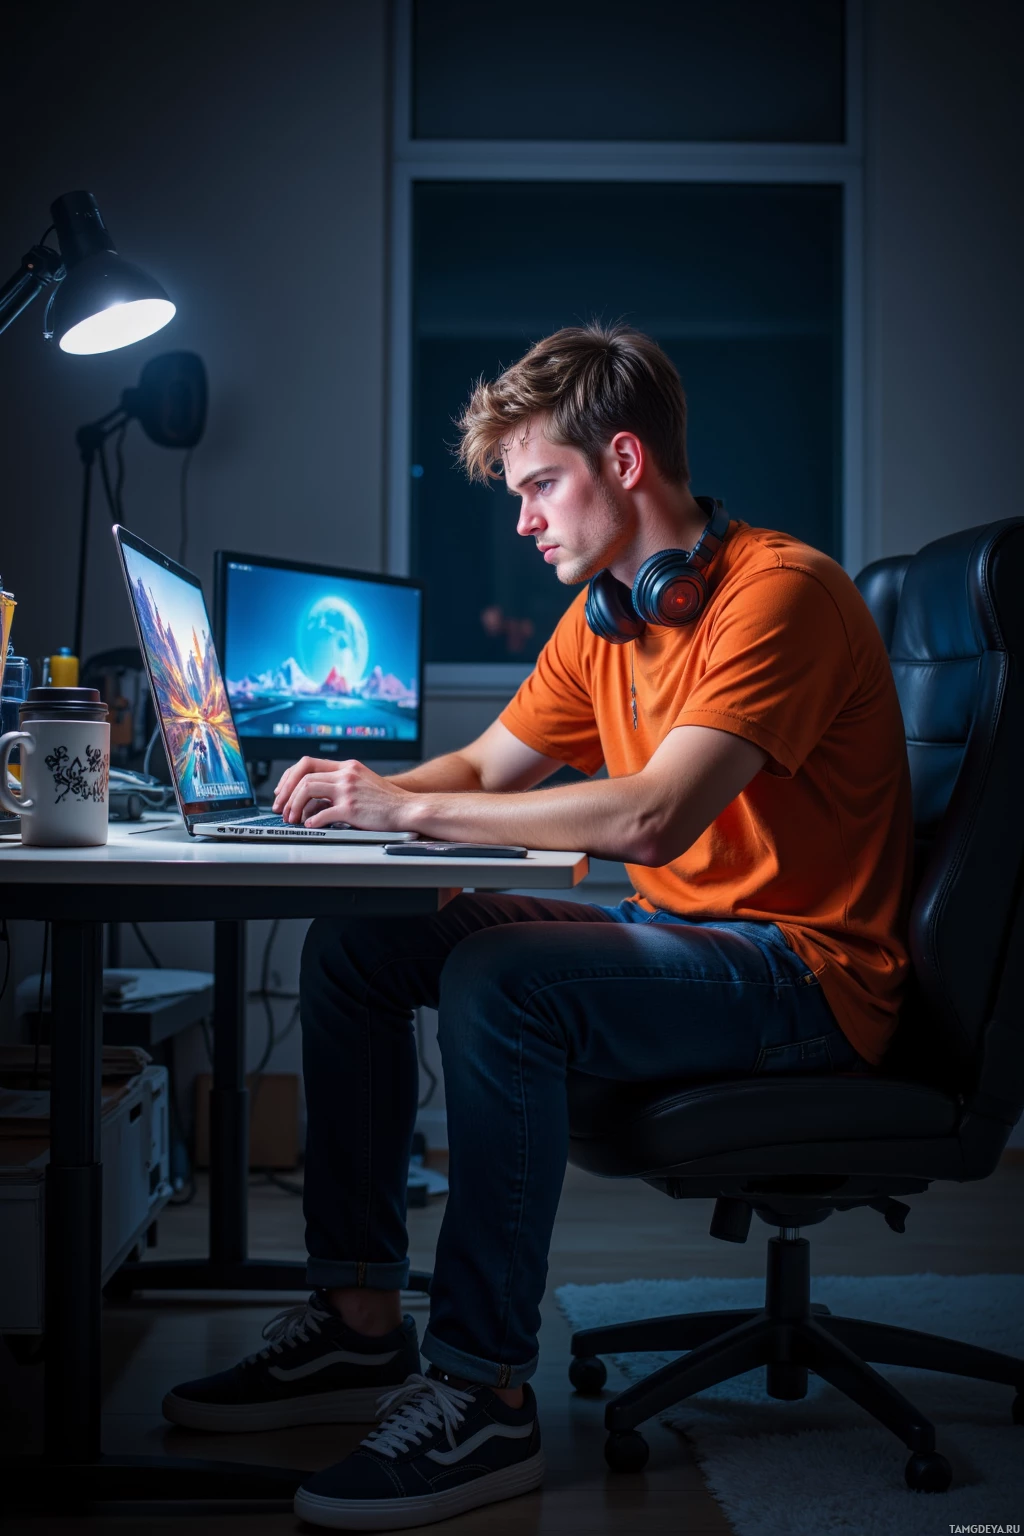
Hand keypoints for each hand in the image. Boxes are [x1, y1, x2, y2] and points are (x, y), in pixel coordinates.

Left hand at [273, 756, 414, 830]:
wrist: (408, 808)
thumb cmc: (386, 801)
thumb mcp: (362, 781)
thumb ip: (340, 783)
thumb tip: (314, 797)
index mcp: (347, 767)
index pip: (307, 763)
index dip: (289, 777)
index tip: (283, 791)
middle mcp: (346, 775)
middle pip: (303, 776)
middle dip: (286, 794)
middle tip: (281, 809)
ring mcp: (348, 790)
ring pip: (308, 790)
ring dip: (294, 806)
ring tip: (292, 819)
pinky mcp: (351, 808)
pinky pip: (322, 813)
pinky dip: (311, 821)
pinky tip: (310, 826)